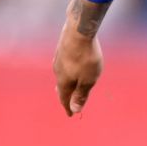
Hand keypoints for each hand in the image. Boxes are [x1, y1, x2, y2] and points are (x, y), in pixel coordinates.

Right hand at [54, 0, 107, 115]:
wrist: (79, 30)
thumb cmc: (86, 57)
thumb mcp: (88, 80)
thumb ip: (81, 94)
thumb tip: (75, 109)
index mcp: (64, 81)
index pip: (64, 98)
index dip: (68, 107)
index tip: (71, 115)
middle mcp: (57, 71)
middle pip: (61, 87)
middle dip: (65, 96)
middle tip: (67, 103)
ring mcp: (58, 58)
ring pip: (61, 74)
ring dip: (66, 82)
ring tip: (68, 86)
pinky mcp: (62, 48)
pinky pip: (64, 64)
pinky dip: (67, 71)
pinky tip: (69, 66)